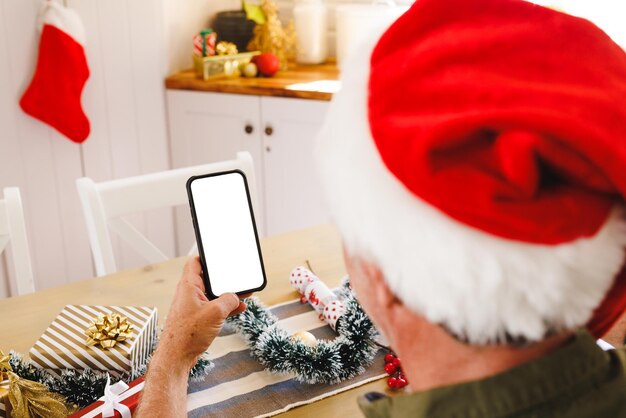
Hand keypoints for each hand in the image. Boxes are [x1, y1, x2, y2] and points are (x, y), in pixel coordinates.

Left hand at [156, 256, 247, 370]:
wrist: (177, 357)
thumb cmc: (188, 334)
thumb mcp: (216, 312)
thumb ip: (229, 300)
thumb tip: (235, 297)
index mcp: (189, 286)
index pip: (196, 262)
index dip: (208, 256)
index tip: (220, 255)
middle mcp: (189, 294)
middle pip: (208, 278)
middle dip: (224, 279)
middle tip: (237, 278)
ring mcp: (192, 306)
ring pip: (212, 294)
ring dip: (227, 295)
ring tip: (242, 295)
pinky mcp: (196, 318)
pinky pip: (213, 307)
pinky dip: (224, 307)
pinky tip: (237, 309)